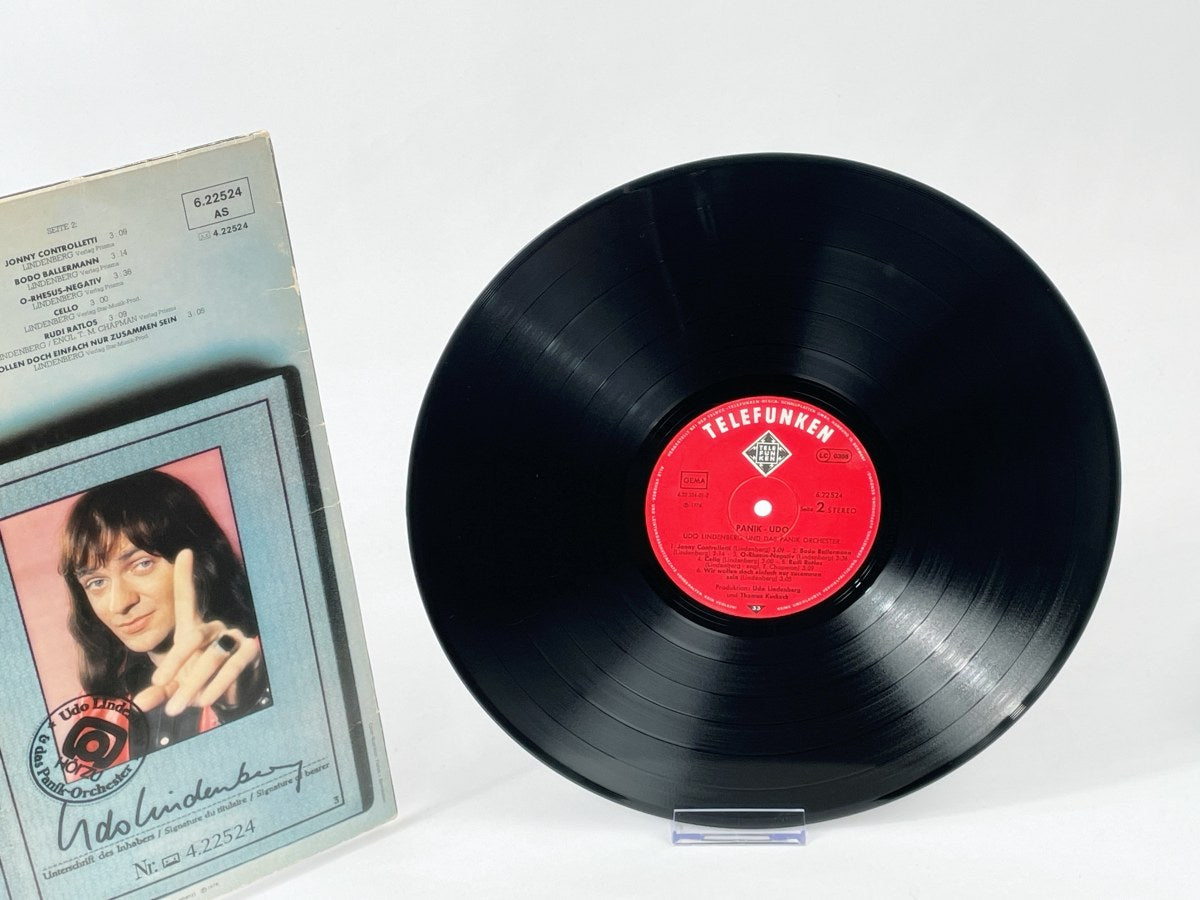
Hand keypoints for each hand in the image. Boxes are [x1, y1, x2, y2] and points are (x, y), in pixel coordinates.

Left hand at [131, 549, 260, 715]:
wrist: (227, 696)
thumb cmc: (195, 682)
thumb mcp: (173, 685)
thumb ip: (158, 691)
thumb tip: (139, 703)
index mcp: (193, 628)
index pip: (187, 599)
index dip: (185, 576)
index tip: (184, 552)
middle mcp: (214, 627)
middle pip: (193, 637)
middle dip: (175, 662)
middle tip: (159, 685)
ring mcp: (233, 637)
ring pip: (212, 656)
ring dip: (193, 683)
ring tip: (178, 707)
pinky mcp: (249, 652)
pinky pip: (232, 667)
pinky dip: (216, 686)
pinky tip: (204, 700)